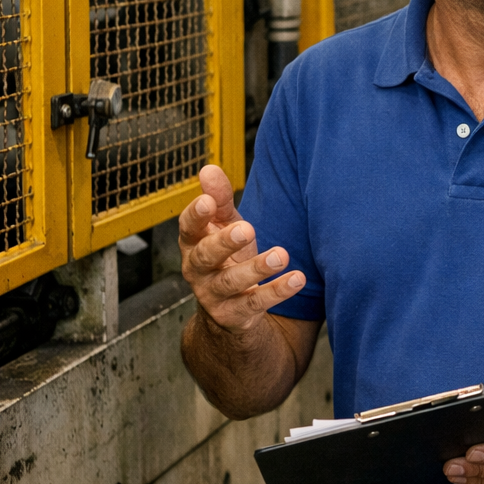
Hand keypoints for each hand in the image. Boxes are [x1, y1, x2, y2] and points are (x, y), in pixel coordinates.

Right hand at [178, 164, 304, 334]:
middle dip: (224, 242)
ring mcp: (213, 295)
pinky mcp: (234, 314)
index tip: (208, 201)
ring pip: (230, 282)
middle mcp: (197, 270)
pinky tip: (296, 278)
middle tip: (247, 229)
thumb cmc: (228, 254)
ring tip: (281, 255)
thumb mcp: (225, 223)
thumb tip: (208, 169)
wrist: (230, 305)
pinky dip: (276, 291)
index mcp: (193, 243)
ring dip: (256, 268)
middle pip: (205, 257)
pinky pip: (255, 303)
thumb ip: (219, 198)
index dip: (195, 215)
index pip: (187, 228)